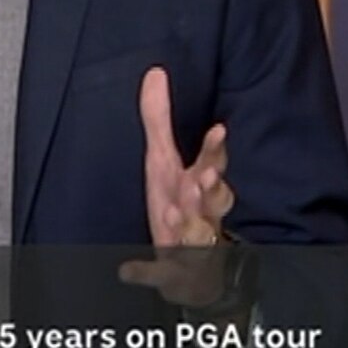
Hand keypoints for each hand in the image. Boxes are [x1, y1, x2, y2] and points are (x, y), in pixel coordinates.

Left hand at [118, 68, 235, 308]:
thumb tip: (154, 72)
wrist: (192, 271)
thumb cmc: (179, 204)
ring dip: (185, 225)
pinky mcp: (173, 275)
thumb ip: (159, 120)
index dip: (215, 150)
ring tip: (171, 213)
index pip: (213, 165)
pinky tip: (128, 270)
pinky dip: (146, 272)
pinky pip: (161, 275)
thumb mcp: (163, 160)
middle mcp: (201, 215)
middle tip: (201, 180)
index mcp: (197, 186)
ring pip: (195, 235)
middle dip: (210, 191)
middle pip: (214, 202)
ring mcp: (190, 246)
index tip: (219, 130)